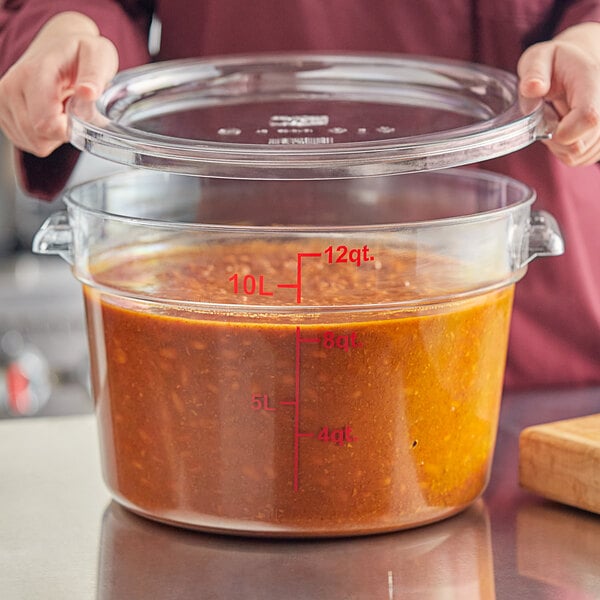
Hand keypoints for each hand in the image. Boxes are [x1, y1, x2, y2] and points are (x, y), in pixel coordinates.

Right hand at [0, 11, 117, 156]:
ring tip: (60, 108)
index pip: (45, 124)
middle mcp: (11, 86)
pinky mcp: (2, 112)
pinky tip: (49, 113)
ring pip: (34, 143)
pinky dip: (44, 135)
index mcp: (34, 73)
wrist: (59, 46)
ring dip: (54, 134)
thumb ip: (94, 77)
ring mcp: (3, 100)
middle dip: (62, 132)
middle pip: (39, 138)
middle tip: (71, 107)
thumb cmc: (79, 53)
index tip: (79, 113)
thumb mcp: (98, 56)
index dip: (69, 129)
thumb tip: (88, 93)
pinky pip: (29, 142)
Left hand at [518, 22, 599, 165]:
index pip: (590, 117)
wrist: (578, 65)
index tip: (548, 127)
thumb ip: (534, 71)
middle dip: (555, 140)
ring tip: (558, 121)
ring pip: (580, 155)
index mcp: (592, 81)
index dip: (564, 133)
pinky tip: (566, 131)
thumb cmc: (556, 62)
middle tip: (548, 118)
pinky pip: (581, 159)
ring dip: (560, 146)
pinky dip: (566, 151)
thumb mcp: (539, 57)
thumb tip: (533, 87)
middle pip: (582, 143)